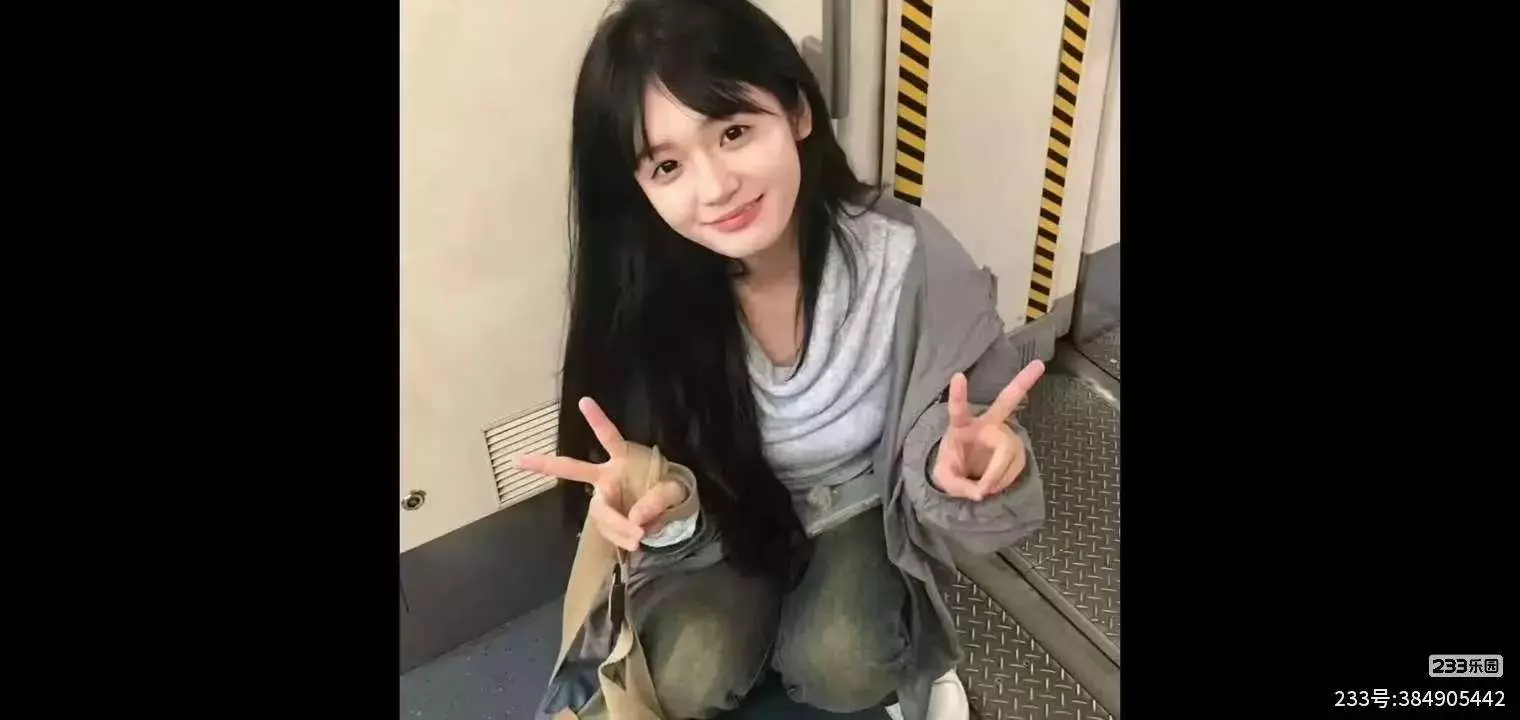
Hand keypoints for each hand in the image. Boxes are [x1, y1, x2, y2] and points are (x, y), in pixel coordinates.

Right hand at [516, 397, 687, 550]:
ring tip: (639, 537)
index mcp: (623, 459)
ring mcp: (605, 497)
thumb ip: (659, 499)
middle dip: (545, 464)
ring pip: (600, 512)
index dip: (597, 420)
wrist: (673, 512)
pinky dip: (620, 538)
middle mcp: (607, 476)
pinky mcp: (609, 518)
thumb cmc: (670, 490)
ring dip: (617, 527)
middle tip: (519, 460)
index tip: (584, 401)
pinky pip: (608, 530)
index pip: (609, 437)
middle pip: (573, 469)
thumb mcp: (675, 489)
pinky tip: (634, 543)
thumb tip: (633, 518)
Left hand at [932, 360, 1044, 501]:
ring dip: (997, 476)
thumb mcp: (944, 478)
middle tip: (1039, 364)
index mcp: (961, 426)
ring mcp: (1004, 434)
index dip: (958, 395)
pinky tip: (995, 484)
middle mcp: (986, 424)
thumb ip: (957, 486)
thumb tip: (980, 492)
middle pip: (1006, 401)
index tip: (957, 375)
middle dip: (1023, 382)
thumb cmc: (952, 467)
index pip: (958, 409)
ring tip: (984, 488)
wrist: (963, 473)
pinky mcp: (1015, 447)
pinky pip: (1016, 466)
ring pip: (1009, 451)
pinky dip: (1004, 480)